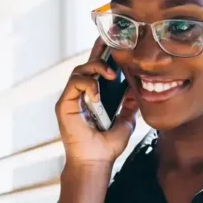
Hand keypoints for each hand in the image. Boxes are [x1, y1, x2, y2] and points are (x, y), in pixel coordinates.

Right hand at [56, 39, 138, 165]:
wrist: (96, 161)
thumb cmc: (107, 146)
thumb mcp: (126, 121)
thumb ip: (129, 105)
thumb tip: (138, 89)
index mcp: (93, 96)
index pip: (96, 70)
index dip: (102, 54)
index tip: (112, 41)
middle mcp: (80, 95)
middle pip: (86, 65)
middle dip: (99, 54)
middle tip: (114, 49)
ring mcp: (70, 99)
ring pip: (79, 71)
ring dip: (95, 68)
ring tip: (109, 75)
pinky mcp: (64, 105)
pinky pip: (74, 84)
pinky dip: (87, 85)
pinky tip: (97, 94)